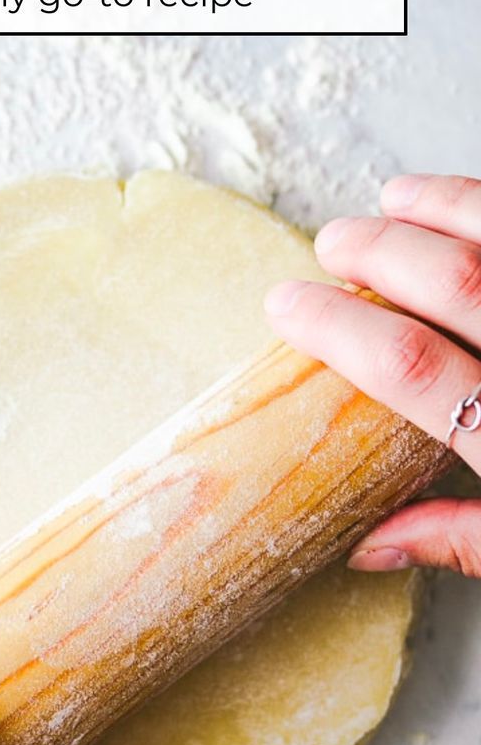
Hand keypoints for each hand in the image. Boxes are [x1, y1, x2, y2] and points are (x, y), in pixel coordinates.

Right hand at [264, 173, 480, 576]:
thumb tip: (371, 546)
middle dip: (381, 252)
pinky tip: (467, 204)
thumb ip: (463, 540)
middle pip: (457, 282)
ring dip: (447, 207)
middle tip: (331, 242)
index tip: (283, 306)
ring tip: (396, 198)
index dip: (339, 327)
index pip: (413, 366)